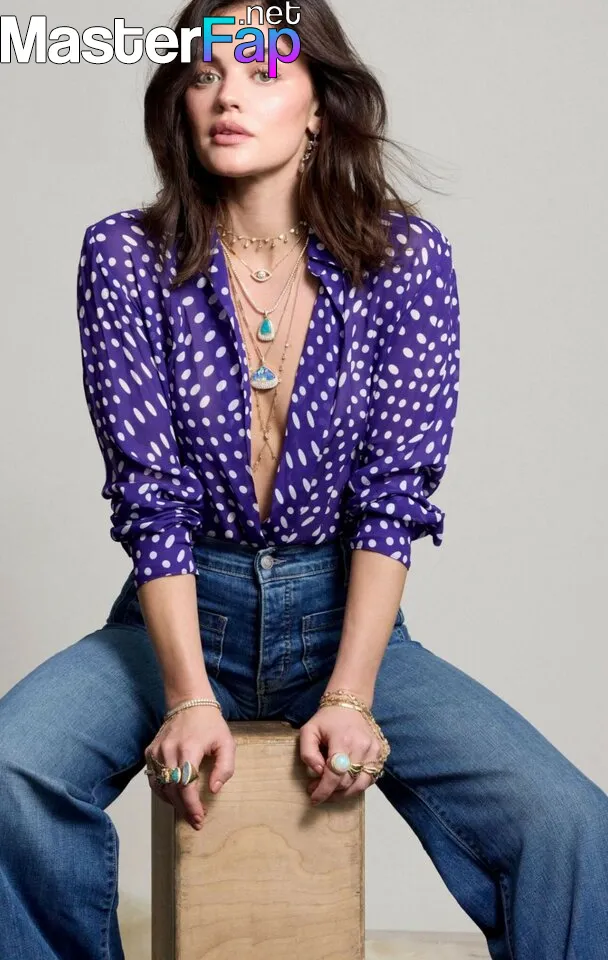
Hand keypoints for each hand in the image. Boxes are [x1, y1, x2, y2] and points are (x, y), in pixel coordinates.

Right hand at [144, 706, 234, 829]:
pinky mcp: (150, 751)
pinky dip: (162, 791)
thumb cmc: (210, 724)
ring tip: (186, 811)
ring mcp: (157, 751)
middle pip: (173, 789)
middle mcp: (169, 751)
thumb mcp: (226, 743)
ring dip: (173, 802)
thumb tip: (214, 789)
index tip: (199, 819)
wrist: (189, 703)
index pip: (186, 786)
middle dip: (184, 809)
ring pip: (161, 786)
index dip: (191, 806)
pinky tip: (173, 797)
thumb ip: (225, 768)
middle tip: (196, 821)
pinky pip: (153, 778)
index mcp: (189, 749)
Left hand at [299, 704, 382, 804]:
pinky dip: (356, 785)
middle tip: (316, 788)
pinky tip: (345, 783)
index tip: (314, 797)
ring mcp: (374, 751)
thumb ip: (307, 752)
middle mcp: (362, 746)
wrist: (350, 705)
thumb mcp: (308, 730)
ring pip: (360, 785)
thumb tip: (317, 772)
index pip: (335, 774)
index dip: (324, 790)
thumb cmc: (327, 719)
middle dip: (330, 791)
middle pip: (347, 782)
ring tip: (331, 790)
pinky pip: (370, 779)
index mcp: (343, 739)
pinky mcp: (380, 754)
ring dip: (344, 793)